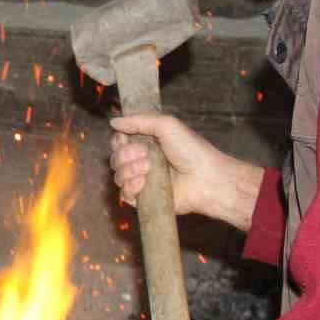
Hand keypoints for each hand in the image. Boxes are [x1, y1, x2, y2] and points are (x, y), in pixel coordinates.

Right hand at [109, 113, 261, 230]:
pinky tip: (143, 183)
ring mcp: (144, 181)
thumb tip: (113, 122)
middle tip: (145, 155)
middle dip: (125, 155)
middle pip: (116, 158)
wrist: (206, 179)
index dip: (119, 141)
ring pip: (118, 176)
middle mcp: (143, 162)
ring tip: (147, 169)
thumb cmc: (191, 150)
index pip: (119, 142)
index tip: (126, 139)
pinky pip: (124, 195)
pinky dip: (130, 187)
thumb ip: (139, 120)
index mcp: (147, 144)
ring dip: (128, 170)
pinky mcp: (146, 199)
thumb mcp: (167, 125)